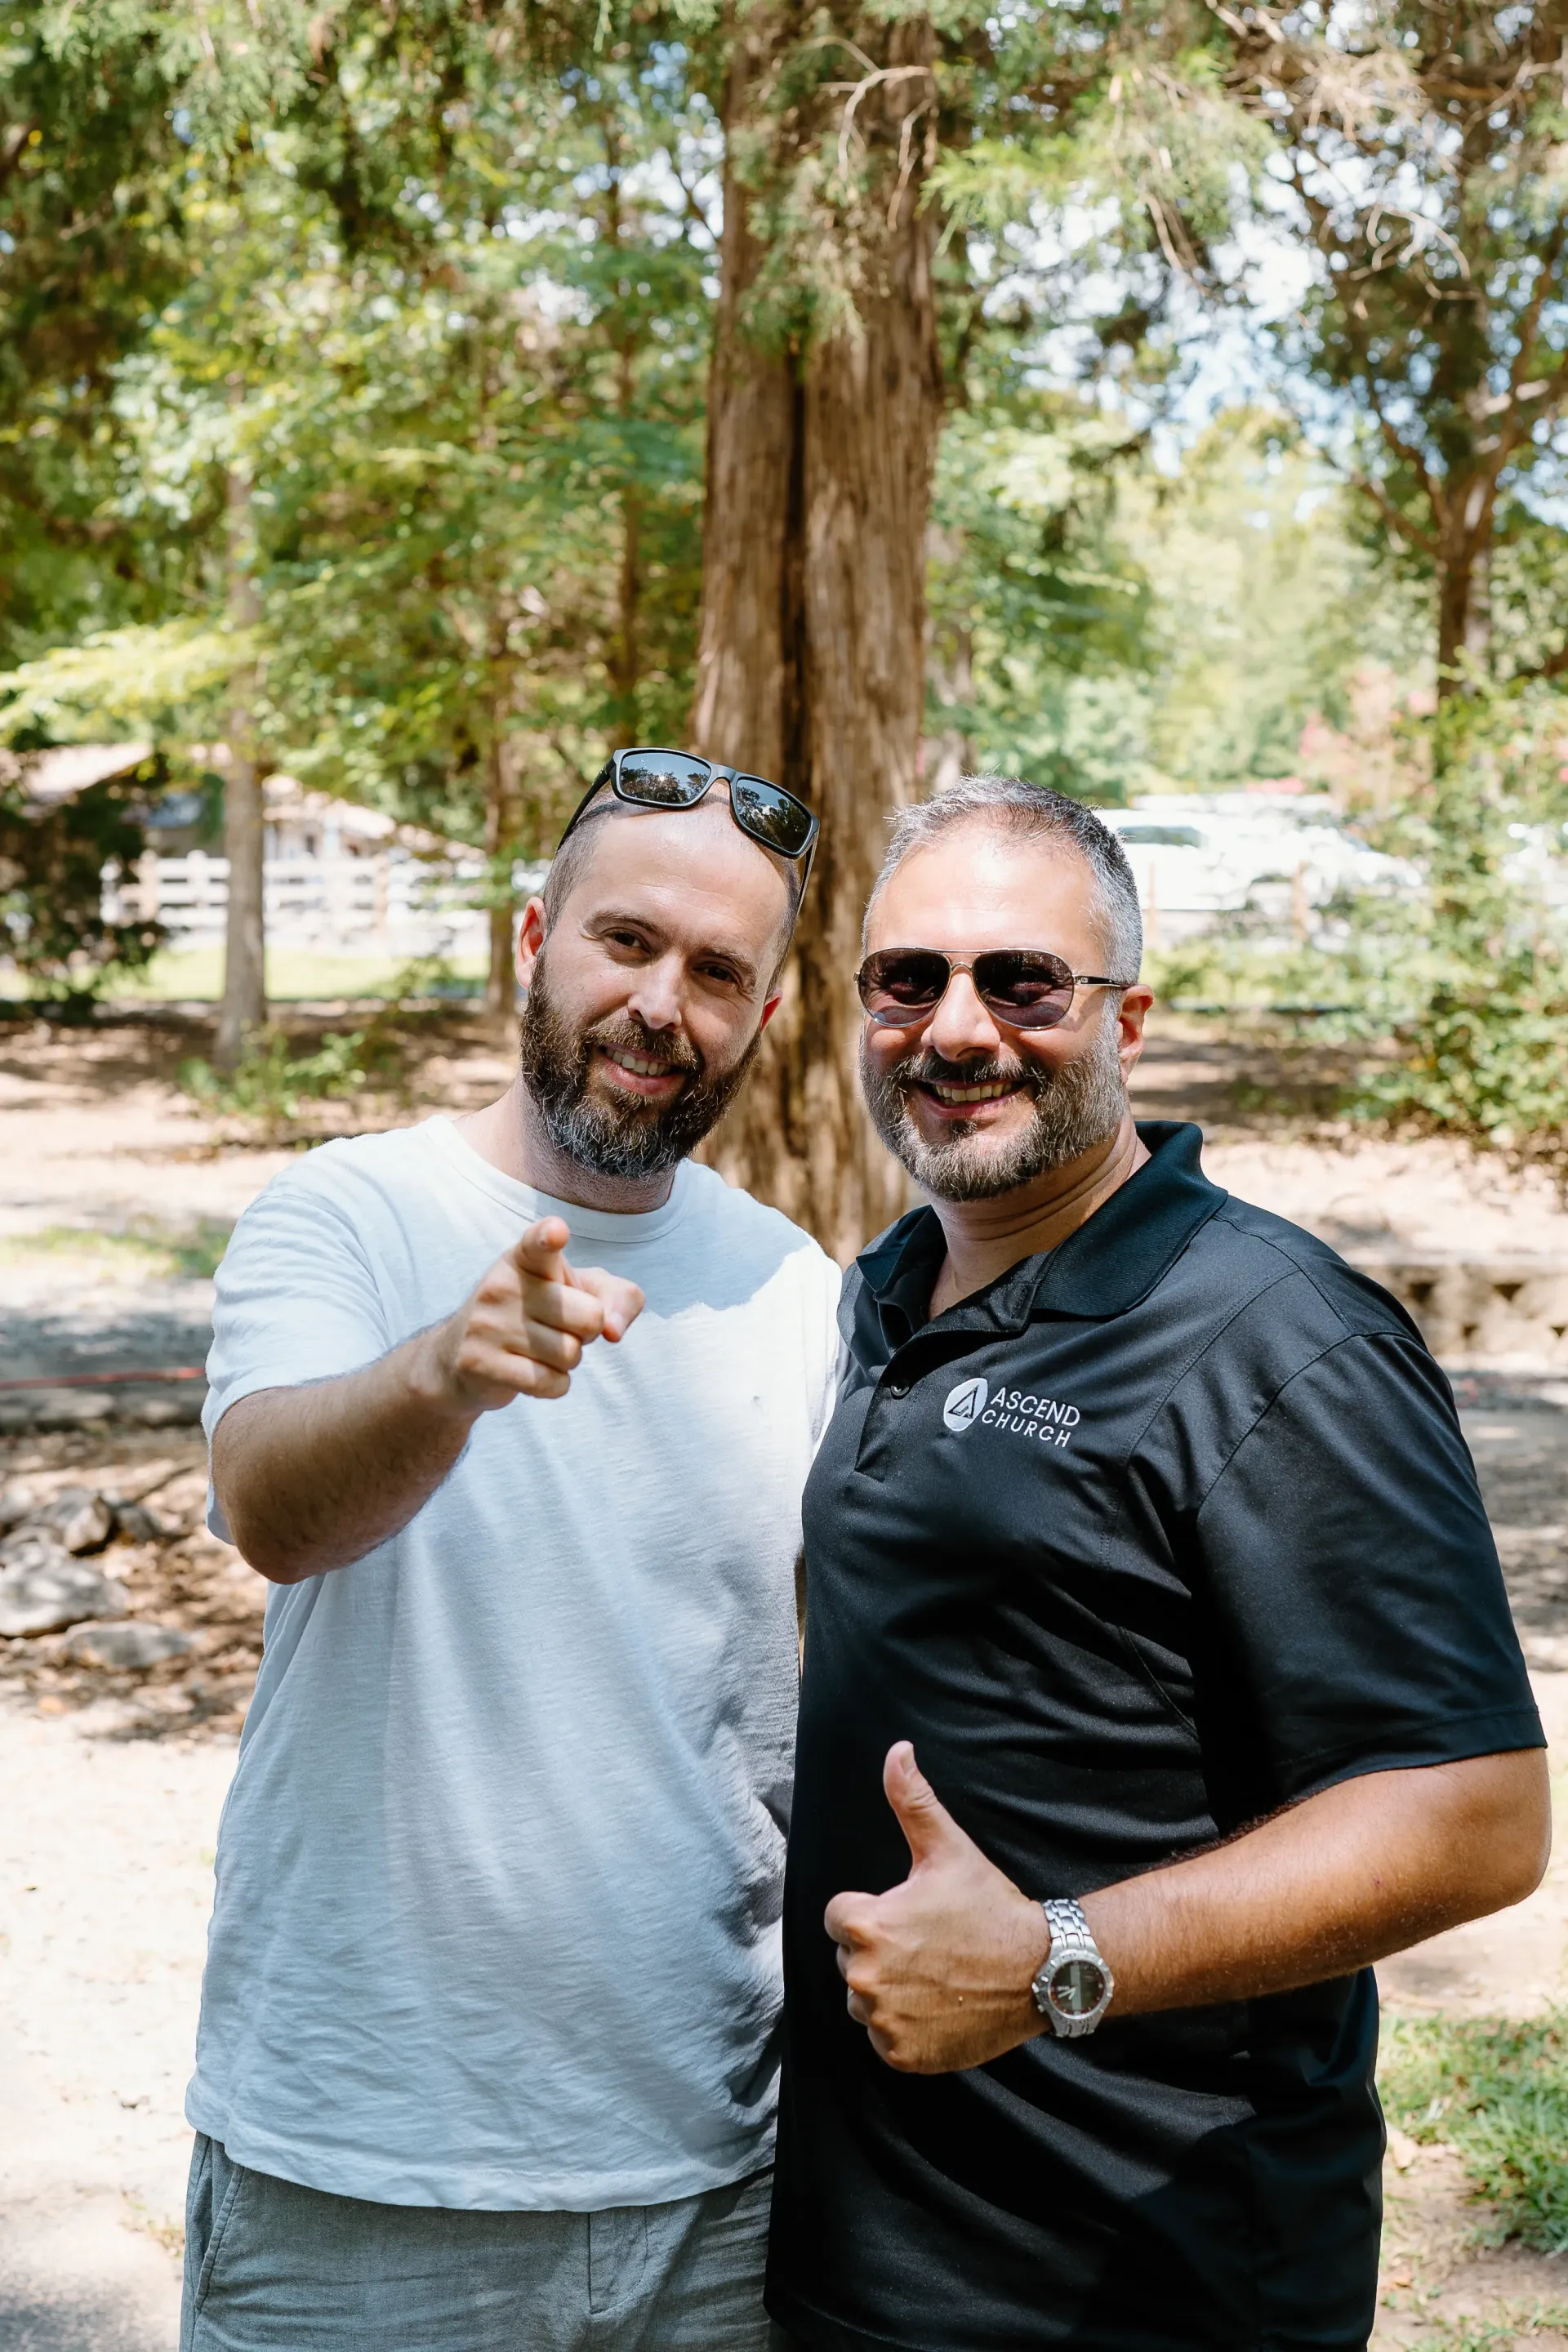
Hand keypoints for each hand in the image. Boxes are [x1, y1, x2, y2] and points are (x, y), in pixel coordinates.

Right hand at [426, 1217, 644, 1413]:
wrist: (459, 1358)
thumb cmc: (537, 1315)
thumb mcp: (581, 1293)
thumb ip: (619, 1298)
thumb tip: (613, 1331)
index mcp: (525, 1259)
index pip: (539, 1242)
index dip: (549, 1236)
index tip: (556, 1232)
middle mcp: (501, 1285)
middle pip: (590, 1317)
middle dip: (587, 1332)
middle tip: (557, 1327)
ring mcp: (486, 1325)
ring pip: (571, 1355)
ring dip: (567, 1361)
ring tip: (539, 1349)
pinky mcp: (479, 1363)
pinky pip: (550, 1384)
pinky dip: (554, 1385)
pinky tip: (531, 1372)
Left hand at [825, 1742, 1050, 2073]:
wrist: (1040, 1971)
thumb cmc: (990, 1907)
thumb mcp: (948, 1849)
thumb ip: (912, 1800)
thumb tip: (897, 1751)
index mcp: (867, 1926)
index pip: (838, 1918)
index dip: (872, 1911)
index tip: (910, 1914)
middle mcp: (865, 1978)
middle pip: (850, 1961)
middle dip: (880, 1951)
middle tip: (928, 1945)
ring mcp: (884, 2022)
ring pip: (864, 2001)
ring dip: (889, 1991)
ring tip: (934, 1976)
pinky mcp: (903, 2055)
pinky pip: (884, 2039)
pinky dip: (905, 2029)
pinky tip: (938, 2008)